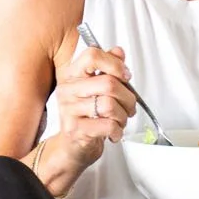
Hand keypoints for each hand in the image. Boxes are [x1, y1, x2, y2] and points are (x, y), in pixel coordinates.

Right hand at [48, 36, 137, 176]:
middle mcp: (68, 90)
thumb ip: (108, 68)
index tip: (125, 76)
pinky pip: (107, 125)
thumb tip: (118, 51)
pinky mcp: (75, 129)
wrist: (72, 148)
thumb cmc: (87, 117)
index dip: (114, 64)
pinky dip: (117, 131)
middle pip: (108, 82)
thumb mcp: (97, 89)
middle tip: (129, 106)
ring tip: (120, 121)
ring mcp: (69, 110)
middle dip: (128, 97)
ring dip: (123, 116)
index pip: (92, 55)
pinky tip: (114, 132)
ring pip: (110, 105)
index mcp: (73, 75)